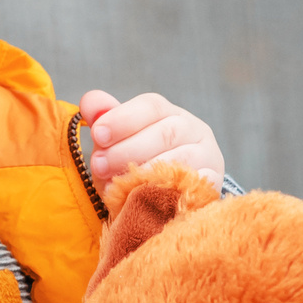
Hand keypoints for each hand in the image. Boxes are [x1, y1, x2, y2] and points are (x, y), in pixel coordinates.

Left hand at [79, 90, 224, 188]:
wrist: (166, 201)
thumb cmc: (138, 163)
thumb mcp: (118, 142)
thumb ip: (105, 120)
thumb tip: (90, 102)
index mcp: (170, 113)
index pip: (151, 106)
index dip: (123, 119)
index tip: (97, 134)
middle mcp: (194, 130)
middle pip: (166, 132)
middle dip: (128, 149)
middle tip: (98, 165)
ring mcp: (208, 158)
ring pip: (180, 160)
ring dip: (143, 172)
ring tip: (114, 185)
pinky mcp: (213, 186)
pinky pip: (191, 187)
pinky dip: (165, 192)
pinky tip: (140, 198)